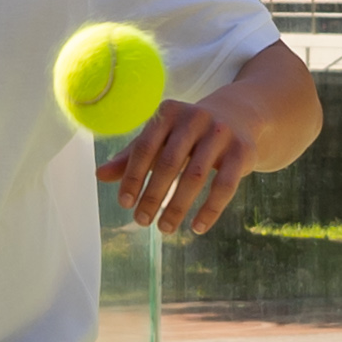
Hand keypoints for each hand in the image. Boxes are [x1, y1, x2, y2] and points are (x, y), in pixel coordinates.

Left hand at [99, 88, 257, 235]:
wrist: (237, 117)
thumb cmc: (186, 134)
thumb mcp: (160, 139)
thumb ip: (131, 157)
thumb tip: (99, 175)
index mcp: (168, 113)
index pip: (145, 147)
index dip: (133, 177)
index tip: (124, 204)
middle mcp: (195, 118)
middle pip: (169, 163)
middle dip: (153, 196)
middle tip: (141, 221)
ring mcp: (220, 133)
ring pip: (195, 177)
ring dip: (177, 206)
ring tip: (165, 228)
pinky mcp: (242, 151)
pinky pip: (225, 186)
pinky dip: (210, 210)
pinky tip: (198, 228)